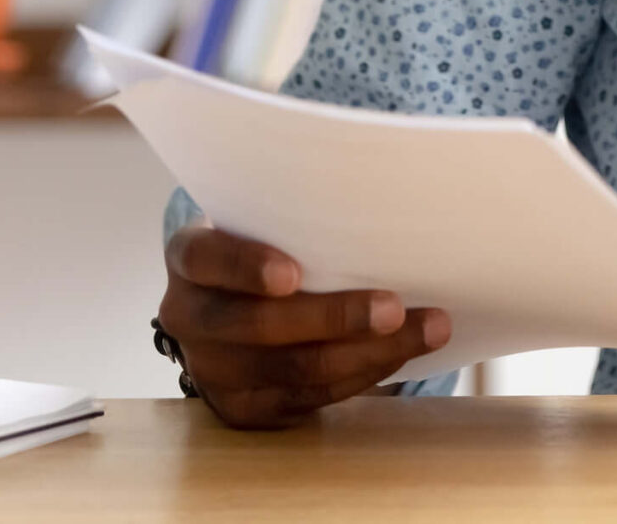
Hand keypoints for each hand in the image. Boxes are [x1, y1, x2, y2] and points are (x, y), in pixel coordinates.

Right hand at [158, 224, 448, 429]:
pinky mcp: (243, 407)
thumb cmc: (266, 245)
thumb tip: (384, 208)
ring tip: (428, 328)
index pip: (205, 259)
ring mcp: (211, 370)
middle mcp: (188, 317)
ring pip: (293, 369)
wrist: (233, 301)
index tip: (293, 274)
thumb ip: (297, 219)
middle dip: (333, 318)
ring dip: (369, 351)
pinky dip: (362, 373)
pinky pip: (308, 396)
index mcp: (189, 258)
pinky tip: (401, 352)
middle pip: (257, 326)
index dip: (246, 267)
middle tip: (394, 307)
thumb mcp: (264, 222)